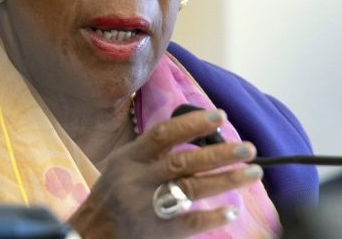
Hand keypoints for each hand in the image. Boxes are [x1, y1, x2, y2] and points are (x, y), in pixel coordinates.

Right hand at [67, 109, 262, 238]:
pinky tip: (233, 210)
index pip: (163, 133)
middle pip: (183, 161)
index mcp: (129, 158)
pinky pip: (190, 221)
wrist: (89, 235)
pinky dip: (213, 215)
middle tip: (248, 148)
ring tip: (252, 173)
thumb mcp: (122, 165)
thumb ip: (151, 150)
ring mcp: (147, 207)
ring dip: (226, 179)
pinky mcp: (156, 231)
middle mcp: (138, 180)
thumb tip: (191, 128)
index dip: (193, 123)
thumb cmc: (111, 196)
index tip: (220, 115)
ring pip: (191, 188)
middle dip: (219, 153)